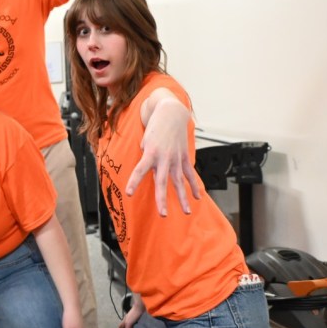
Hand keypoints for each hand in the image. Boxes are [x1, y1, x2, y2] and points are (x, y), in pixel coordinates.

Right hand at [116, 295, 145, 327]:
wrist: (140, 306)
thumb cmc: (133, 314)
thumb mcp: (129, 323)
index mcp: (124, 321)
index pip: (120, 327)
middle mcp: (128, 319)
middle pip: (124, 326)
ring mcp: (133, 318)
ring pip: (130, 325)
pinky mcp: (138, 318)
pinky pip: (135, 324)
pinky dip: (135, 327)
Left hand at [125, 94, 201, 215]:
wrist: (171, 113)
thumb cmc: (154, 128)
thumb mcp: (145, 141)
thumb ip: (146, 157)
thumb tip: (149, 170)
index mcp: (150, 153)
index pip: (140, 170)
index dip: (134, 182)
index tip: (128, 193)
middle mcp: (164, 158)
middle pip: (162, 181)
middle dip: (162, 199)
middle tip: (163, 214)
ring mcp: (176, 158)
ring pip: (179, 181)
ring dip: (183, 197)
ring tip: (186, 212)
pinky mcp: (184, 157)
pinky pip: (190, 174)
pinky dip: (194, 185)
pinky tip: (198, 197)